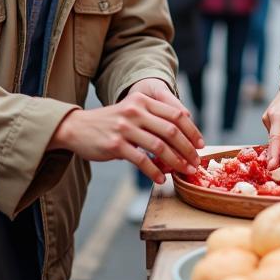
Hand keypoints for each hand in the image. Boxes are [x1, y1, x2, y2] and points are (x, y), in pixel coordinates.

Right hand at [48, 81, 203, 184]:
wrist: (78, 127)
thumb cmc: (111, 123)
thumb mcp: (132, 111)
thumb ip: (154, 118)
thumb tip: (183, 137)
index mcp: (143, 100)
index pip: (176, 115)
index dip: (192, 131)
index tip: (200, 145)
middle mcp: (135, 111)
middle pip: (171, 131)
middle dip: (187, 149)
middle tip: (196, 162)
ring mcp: (125, 128)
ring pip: (159, 147)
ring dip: (176, 162)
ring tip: (183, 172)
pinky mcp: (115, 145)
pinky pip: (141, 160)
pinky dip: (154, 171)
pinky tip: (161, 179)